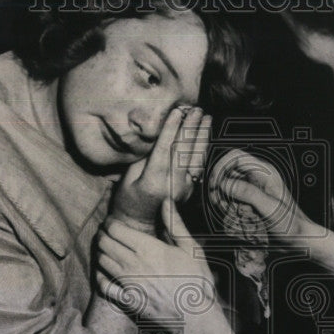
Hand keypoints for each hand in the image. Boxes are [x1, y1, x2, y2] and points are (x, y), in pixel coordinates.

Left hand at [97, 199, 217, 326]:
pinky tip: (104, 271)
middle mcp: (133, 264)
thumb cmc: (197, 281)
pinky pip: (104, 285)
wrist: (196, 317)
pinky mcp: (126, 300)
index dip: (110, 222)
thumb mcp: (191, 249)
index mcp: (148, 248)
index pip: (116, 229)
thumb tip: (166, 202)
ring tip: (106, 247)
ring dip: (101, 251)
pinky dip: (100, 275)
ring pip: (102, 261)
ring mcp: (127, 283)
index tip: (113, 221)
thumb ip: (175, 224)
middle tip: (107, 232)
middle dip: (103, 234)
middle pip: (105, 243)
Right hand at [111, 106, 211, 228]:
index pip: (165, 150)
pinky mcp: (191, 190)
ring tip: (206, 118)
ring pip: (196, 158)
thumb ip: (144, 158)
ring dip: (202, 136)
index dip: (172, 129)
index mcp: (153, 182)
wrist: (139, 224)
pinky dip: (202, 148)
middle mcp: (173, 186)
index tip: (177, 112)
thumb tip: (157, 135)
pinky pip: (198, 166)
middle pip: (184, 152)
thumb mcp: (128, 177)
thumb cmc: (127, 199)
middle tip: (196, 109)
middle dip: (191, 128)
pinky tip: (205, 135)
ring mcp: (184, 190)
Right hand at [207, 149, 323, 244]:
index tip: (215, 184)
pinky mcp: (248, 201)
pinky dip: (227, 208)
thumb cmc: (291, 224)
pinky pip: (231, 200)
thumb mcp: (270, 208)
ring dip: (222, 199)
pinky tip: (234, 216)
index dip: (221, 167)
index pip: (235, 157)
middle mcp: (256, 177)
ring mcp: (251, 189)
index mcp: (265, 172)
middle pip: (227, 172)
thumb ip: (248, 193)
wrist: (298, 239)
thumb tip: (225, 183)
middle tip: (218, 202)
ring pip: (226, 187)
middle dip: (219, 187)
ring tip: (228, 212)